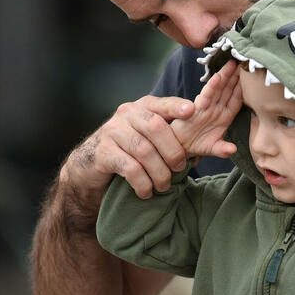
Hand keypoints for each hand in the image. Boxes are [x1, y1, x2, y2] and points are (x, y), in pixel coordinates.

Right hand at [65, 93, 194, 199]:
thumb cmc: (130, 148)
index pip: (162, 103)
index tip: (191, 111)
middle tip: (181, 168)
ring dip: (159, 172)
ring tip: (164, 186)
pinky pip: (130, 168)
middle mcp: (126, 114)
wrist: (91, 162)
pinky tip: (147, 192)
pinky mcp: (103, 152)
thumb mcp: (149, 136)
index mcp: (143, 107)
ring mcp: (112, 131)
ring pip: (144, 151)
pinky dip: (143, 183)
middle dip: (173, 151)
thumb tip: (204, 152)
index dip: (176, 106)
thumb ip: (171, 136)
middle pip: (156, 127)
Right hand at [172, 61, 240, 158]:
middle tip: (243, 61)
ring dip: (225, 77)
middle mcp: (217, 109)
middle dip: (236, 76)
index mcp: (226, 116)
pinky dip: (211, 88)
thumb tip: (232, 150)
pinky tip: (216, 78)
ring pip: (218, 89)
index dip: (244, 88)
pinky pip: (205, 96)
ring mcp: (207, 107)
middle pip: (229, 90)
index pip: (237, 99)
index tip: (252, 76)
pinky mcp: (196, 108)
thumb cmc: (198, 144)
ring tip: (232, 65)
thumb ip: (223, 149)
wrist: (179, 146)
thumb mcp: (212, 148)